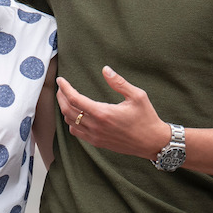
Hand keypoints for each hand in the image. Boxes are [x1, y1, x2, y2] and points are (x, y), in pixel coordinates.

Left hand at [55, 66, 169, 159]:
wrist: (152, 142)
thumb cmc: (147, 118)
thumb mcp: (137, 96)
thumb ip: (119, 82)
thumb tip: (105, 70)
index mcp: (103, 113)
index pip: (75, 99)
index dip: (65, 88)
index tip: (61, 80)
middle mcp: (96, 126)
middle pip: (68, 110)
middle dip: (61, 97)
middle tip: (61, 87)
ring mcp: (95, 136)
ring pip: (70, 122)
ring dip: (65, 109)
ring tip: (66, 99)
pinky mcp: (97, 142)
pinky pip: (77, 132)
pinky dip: (71, 122)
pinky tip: (75, 115)